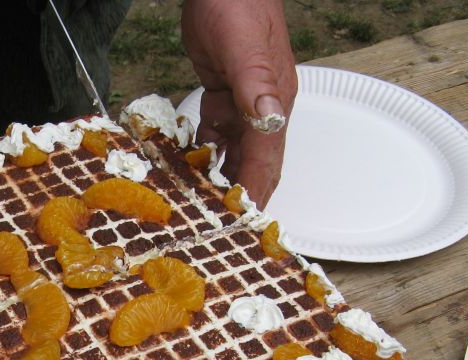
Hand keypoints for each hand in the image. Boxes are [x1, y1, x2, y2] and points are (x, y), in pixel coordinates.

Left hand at [181, 0, 296, 206]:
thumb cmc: (237, 4)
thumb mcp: (244, 48)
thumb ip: (256, 84)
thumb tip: (269, 117)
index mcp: (275, 101)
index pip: (267, 156)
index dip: (256, 190)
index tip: (244, 222)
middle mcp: (263, 105)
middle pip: (255, 160)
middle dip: (243, 194)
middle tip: (225, 227)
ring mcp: (243, 100)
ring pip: (235, 151)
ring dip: (223, 178)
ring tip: (207, 209)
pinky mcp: (222, 93)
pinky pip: (216, 132)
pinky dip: (205, 153)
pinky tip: (192, 170)